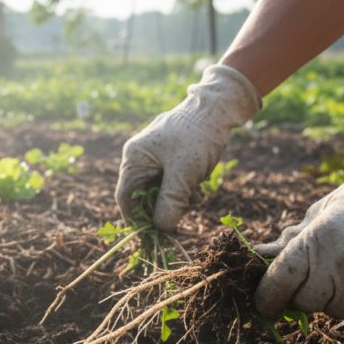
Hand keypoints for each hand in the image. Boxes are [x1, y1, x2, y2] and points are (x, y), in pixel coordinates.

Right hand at [116, 65, 260, 230]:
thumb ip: (169, 203)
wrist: (218, 107)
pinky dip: (180, 187)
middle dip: (160, 208)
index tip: (150, 236)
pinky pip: (167, 178)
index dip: (136, 219)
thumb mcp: (184, 175)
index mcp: (135, 158)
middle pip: (141, 194)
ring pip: (157, 188)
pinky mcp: (167, 152)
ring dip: (174, 199)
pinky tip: (195, 189)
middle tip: (180, 217)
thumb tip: (160, 229)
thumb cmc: (198, 138)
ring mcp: (153, 153)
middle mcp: (138, 155)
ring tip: (194, 198)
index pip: (126, 197)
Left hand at [255, 117, 343, 320]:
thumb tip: (260, 255)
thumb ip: (294, 239)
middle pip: (309, 304)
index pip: (280, 281)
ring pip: (342, 312)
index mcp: (319, 238)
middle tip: (328, 272)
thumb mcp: (323, 212)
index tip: (265, 306)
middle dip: (311, 294)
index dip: (267, 298)